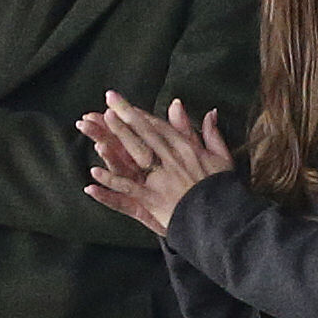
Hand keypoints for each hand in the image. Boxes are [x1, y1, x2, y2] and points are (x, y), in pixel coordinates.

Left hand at [78, 93, 231, 234]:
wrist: (223, 218)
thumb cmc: (221, 189)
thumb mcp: (221, 158)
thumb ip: (211, 134)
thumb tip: (210, 112)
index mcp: (186, 149)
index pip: (158, 126)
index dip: (139, 113)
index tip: (123, 103)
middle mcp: (172, 159)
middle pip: (144, 132)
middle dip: (125, 114)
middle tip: (109, 99)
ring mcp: (160, 179)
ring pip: (135, 153)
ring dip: (117, 136)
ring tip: (98, 124)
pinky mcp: (153, 199)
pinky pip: (128, 188)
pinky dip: (111, 181)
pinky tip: (93, 173)